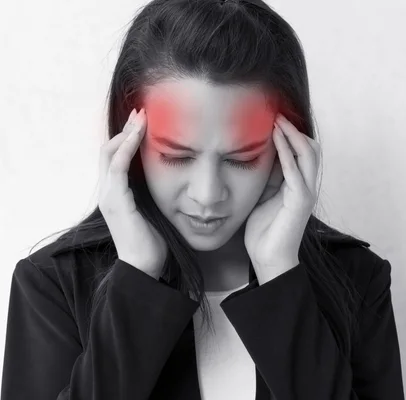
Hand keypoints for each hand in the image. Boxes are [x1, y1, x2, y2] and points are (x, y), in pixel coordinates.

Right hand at [98, 108, 167, 279]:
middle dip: (126, 129)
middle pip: (110, 149)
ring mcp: (109, 195)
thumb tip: (175, 174)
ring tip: (141, 117)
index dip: (128, 137)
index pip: (116, 156)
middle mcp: (108, 190)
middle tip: (142, 112)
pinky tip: (138, 135)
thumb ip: (157, 190)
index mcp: (117, 192)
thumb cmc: (155, 240)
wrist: (146, 265)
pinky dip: (126, 148)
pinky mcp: (115, 200)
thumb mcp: (156, 208)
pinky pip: (117, 167)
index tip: (144, 121)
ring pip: (111, 153)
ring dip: (126, 133)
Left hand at [244, 114, 320, 283]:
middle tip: (276, 113)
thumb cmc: (264, 229)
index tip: (273, 117)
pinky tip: (276, 140)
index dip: (291, 133)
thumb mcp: (263, 195)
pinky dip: (288, 154)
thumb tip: (258, 152)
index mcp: (299, 184)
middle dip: (294, 129)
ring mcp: (306, 193)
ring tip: (277, 121)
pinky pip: (296, 172)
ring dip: (292, 136)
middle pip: (310, 148)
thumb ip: (267, 176)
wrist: (268, 258)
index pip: (302, 151)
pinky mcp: (300, 201)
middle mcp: (307, 185)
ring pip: (308, 155)